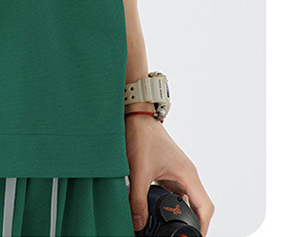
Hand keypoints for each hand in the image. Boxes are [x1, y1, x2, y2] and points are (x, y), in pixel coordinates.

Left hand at [125, 114, 214, 234]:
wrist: (136, 116)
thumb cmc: (142, 136)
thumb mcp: (139, 171)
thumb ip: (138, 199)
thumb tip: (138, 222)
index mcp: (188, 174)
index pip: (205, 207)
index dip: (202, 226)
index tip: (194, 236)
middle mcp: (187, 174)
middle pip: (199, 205)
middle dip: (193, 222)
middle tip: (183, 234)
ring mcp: (178, 173)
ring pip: (187, 199)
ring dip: (182, 213)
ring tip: (173, 225)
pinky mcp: (169, 171)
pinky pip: (175, 192)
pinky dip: (171, 204)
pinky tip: (161, 210)